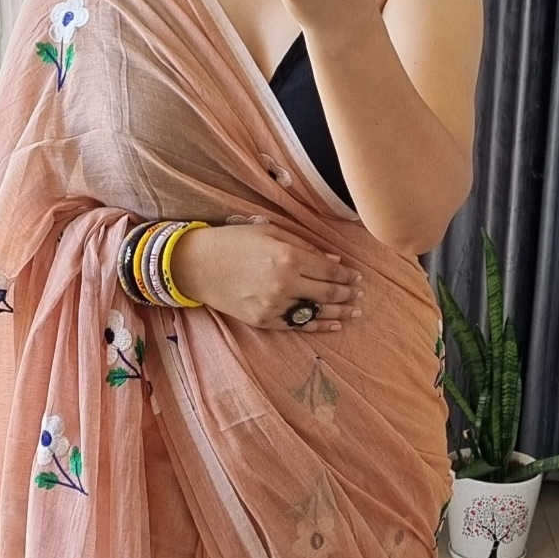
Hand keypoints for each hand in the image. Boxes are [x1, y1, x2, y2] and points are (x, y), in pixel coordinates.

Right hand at [166, 222, 362, 332]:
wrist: (198, 265)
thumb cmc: (234, 241)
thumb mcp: (270, 232)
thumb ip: (304, 245)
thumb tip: (334, 262)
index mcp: (288, 257)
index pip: (329, 271)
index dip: (347, 276)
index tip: (358, 278)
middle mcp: (285, 284)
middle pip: (328, 293)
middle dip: (348, 295)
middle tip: (360, 296)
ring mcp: (274, 306)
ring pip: (316, 312)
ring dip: (339, 313)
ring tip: (355, 313)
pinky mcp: (264, 320)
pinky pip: (297, 325)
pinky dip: (318, 326)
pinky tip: (333, 325)